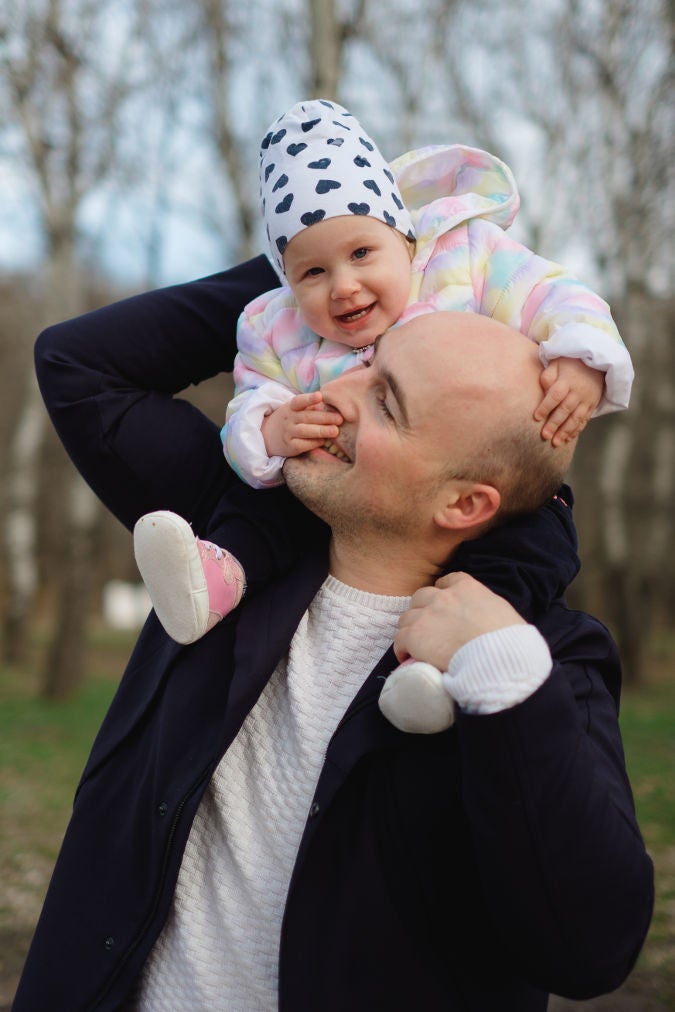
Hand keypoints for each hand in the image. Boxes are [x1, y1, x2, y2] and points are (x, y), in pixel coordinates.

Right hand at [262, 391, 342, 457]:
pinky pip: (302, 445)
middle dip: (325, 417)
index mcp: (292, 407)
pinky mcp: (290, 446)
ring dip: (321, 431)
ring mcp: (288, 433)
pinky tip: (324, 441)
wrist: (268, 436)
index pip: (299, 401)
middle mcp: (289, 419)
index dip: (309, 398)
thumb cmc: (291, 420)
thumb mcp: (296, 410)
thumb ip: (311, 407)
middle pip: (307, 417)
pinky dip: (314, 443)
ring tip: (335, 431)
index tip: (320, 396)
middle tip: (340, 419)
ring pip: (305, 431)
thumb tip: (333, 405)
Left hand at [393, 572, 525, 670]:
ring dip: (411, 630)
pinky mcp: (415, 636)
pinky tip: (408, 657)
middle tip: (429, 628)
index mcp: (467, 587)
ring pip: (407, 618)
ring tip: (418, 645)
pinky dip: (402, 648)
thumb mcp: (503, 612)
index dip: (442, 595)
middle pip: (421, 597)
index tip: (443, 608)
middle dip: (423, 610)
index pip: (446, 582)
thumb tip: (485, 620)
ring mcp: (427, 616)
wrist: (498, 660)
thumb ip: (487, 608)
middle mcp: (443, 597)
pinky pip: (400, 639)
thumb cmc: (509, 642)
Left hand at [534, 357, 603, 445]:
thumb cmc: (569, 363)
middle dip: (555, 424)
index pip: (555, 395)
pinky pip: (584, 419)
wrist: (595, 361)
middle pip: (565, 409)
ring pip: (576, 417)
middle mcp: (578, 391)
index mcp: (567, 380)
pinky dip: (576, 430)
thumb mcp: (556, 363)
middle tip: (545, 436)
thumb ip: (547, 376)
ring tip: (556, 443)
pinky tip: (568, 439)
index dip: (546, 407)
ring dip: (565, 431)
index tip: (536, 418)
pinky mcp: (592, 405)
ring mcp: (587, 399)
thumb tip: (544, 391)